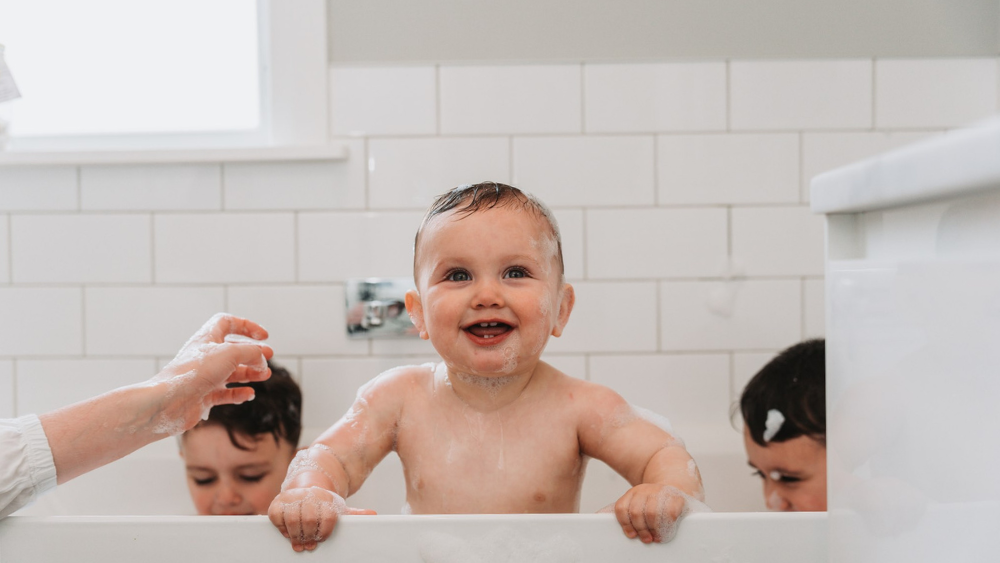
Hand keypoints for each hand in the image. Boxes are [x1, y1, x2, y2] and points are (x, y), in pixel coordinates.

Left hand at [149, 313, 272, 434]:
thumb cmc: (194, 372)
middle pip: (233, 349)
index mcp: (207, 339)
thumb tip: (262, 360)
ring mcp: (204, 377)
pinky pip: (225, 394)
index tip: (263, 336)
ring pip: (232, 372)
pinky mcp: (203, 396)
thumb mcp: (230, 353)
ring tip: (265, 375)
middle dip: (253, 352)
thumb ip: (252, 352)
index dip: (247, 326)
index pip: (228, 323)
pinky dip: (239, 393)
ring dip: (250, 372)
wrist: (169, 402)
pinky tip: (250, 394)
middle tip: (269, 356)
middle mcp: (205, 356)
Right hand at [268, 487, 375, 551]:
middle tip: (310, 545)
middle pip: (309, 519)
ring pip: (293, 519)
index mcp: (326, 497)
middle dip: (309, 536)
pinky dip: (282, 528)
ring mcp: (292, 497)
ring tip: (300, 543)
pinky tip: (289, 532)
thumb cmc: (323, 504)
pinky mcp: (277, 502)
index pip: (327, 517)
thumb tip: (373, 514)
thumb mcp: (339, 508)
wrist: (306, 488)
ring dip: (296, 535)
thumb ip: (354, 514)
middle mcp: (309, 495)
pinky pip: (277, 517)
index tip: (321, 538)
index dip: (324, 532)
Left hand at [614, 484, 689, 543]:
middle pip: (636, 512)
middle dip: (641, 530)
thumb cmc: (655, 502)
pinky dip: (667, 525)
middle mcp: (644, 490)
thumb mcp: (640, 504)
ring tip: (656, 537)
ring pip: (651, 513)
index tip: (632, 535)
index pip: (621, 508)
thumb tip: (632, 534)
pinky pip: (669, 513)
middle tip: (646, 539)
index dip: (625, 525)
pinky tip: (667, 529)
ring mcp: (659, 491)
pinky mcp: (675, 497)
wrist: (674, 485)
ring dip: (653, 529)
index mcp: (632, 493)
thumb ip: (632, 516)